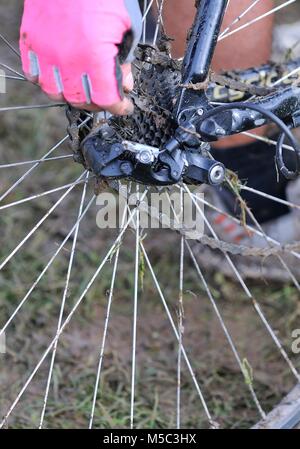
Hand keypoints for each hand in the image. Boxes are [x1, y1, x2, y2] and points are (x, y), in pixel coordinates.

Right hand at [20, 0, 141, 114]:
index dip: (118, 107)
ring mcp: (46, 50)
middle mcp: (68, 58)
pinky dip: (45, 80)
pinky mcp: (31, 40)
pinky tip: (59, 77)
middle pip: (80, 100)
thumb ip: (125, 61)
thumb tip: (124, 85)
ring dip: (70, 95)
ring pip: (54, 92)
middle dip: (96, 103)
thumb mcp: (127, 28)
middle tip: (105, 97)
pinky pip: (33, 74)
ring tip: (82, 89)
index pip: (105, 99)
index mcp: (95, 55)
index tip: (123, 107)